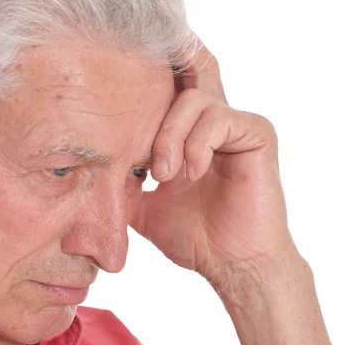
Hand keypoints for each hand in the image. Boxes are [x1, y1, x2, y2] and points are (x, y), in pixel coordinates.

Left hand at [131, 43, 298, 286]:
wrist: (232, 265)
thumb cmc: (196, 238)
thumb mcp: (145, 209)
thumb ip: (123, 185)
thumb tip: (88, 177)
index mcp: (189, 134)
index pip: (167, 89)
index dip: (144, 87)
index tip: (119, 104)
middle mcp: (213, 122)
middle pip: (181, 79)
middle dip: (152, 112)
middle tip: (146, 162)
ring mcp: (236, 125)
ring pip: (193, 100)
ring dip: (170, 138)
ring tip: (165, 176)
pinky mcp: (257, 133)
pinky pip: (219, 119)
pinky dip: (198, 146)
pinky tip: (192, 175)